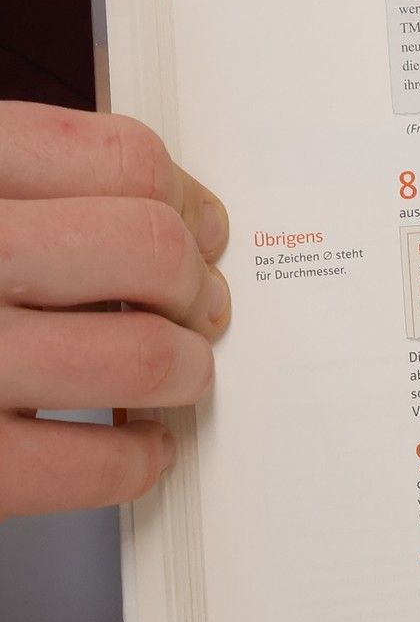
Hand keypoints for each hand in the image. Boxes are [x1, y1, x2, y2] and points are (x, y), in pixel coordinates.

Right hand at [1, 101, 228, 518]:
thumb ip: (20, 182)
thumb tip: (165, 205)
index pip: (118, 157)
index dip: (182, 197)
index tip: (196, 227)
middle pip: (147, 250)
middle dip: (193, 286)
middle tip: (194, 308)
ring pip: (139, 353)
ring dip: (181, 369)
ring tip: (169, 375)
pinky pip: (92, 463)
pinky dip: (136, 458)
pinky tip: (129, 445)